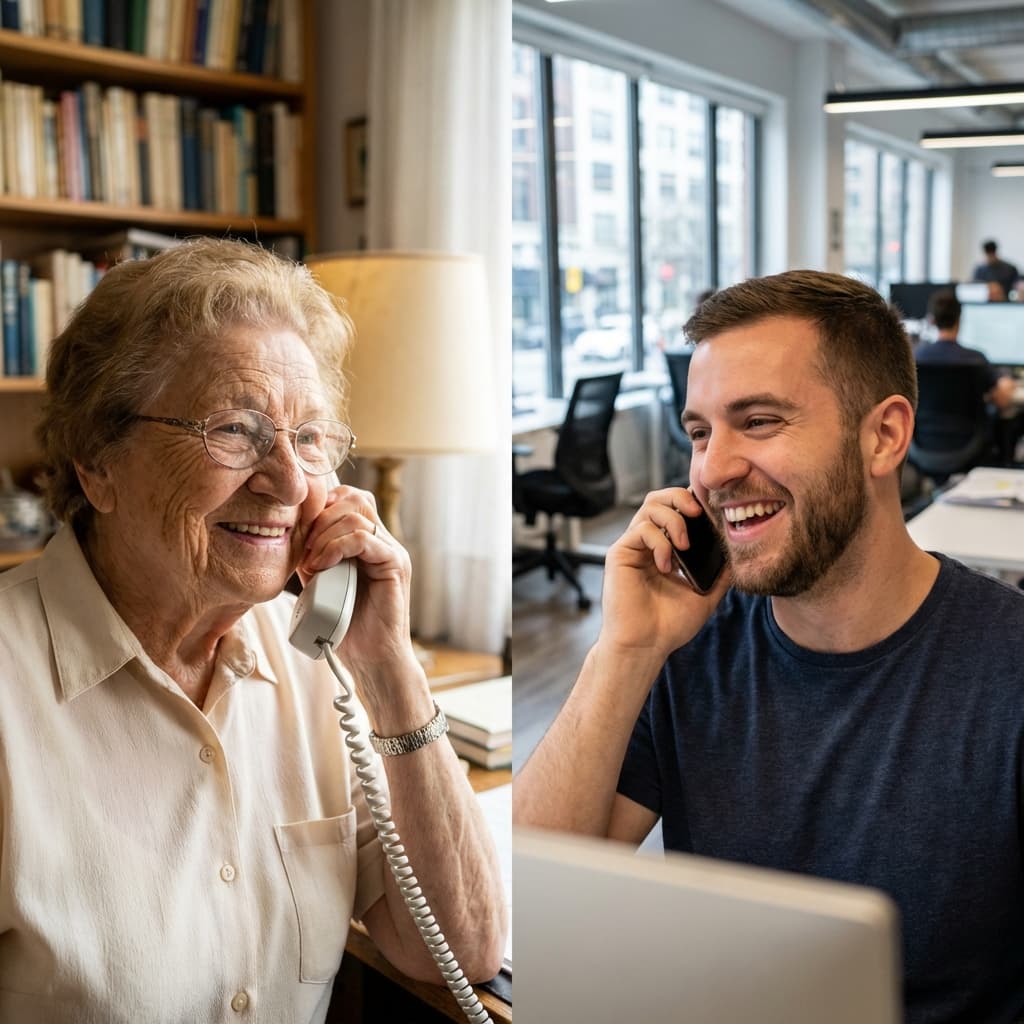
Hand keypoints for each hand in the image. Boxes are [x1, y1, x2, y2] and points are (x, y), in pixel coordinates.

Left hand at [296, 486, 418, 693]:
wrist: (371, 659)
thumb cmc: (347, 626)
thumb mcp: (321, 582)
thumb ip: (314, 556)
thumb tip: (294, 534)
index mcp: (369, 542)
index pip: (348, 499)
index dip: (322, 508)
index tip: (302, 536)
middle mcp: (384, 541)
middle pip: (353, 498)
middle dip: (320, 519)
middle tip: (306, 549)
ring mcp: (391, 551)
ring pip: (357, 514)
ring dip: (325, 536)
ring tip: (312, 563)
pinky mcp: (395, 564)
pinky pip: (365, 538)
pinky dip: (337, 548)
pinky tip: (323, 566)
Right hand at [597, 486, 730, 665]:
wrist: (645, 645)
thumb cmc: (669, 625)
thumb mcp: (705, 595)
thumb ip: (719, 573)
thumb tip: (738, 553)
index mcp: (665, 548)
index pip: (676, 510)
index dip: (693, 503)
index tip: (713, 512)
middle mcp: (647, 543)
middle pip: (659, 498)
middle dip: (681, 497)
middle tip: (698, 513)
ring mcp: (632, 547)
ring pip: (650, 506)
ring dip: (673, 520)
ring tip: (685, 545)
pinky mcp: (620, 554)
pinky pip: (641, 530)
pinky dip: (660, 542)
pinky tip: (666, 566)